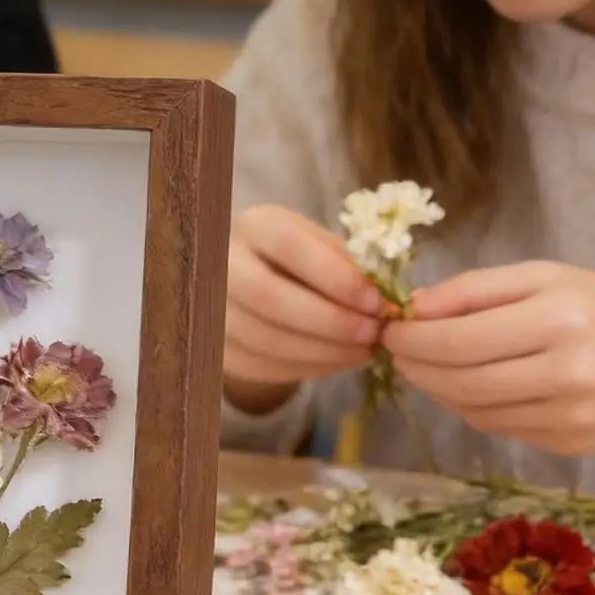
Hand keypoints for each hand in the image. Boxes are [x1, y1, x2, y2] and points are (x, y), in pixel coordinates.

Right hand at [223, 204, 382, 412]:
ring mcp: (210, 307)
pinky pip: (260, 366)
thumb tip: (384, 301)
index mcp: (255, 226)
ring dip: (323, 352)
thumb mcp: (321, 246)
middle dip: (329, 322)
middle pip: (269, 298)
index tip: (376, 301)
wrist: (249, 280)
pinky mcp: (215, 346)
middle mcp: (222, 263)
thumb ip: (348, 266)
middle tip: (372, 334)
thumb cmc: (298, 259)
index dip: (335, 277)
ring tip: (363, 351)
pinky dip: (306, 368)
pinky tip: (337, 361)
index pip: (289, 246)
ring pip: (265, 339)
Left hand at [383, 261, 594, 455]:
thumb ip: (475, 290)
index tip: (389, 329)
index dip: (410, 339)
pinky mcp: (568, 446)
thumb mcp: (547, 277)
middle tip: (397, 350)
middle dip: (413, 365)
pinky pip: (497, 426)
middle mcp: (566, 373)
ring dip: (435, 387)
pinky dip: (471, 405)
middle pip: (458, 380)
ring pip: (471, 409)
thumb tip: (412, 309)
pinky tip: (472, 384)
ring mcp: (569, 417)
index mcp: (559, 319)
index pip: (457, 341)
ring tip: (427, 364)